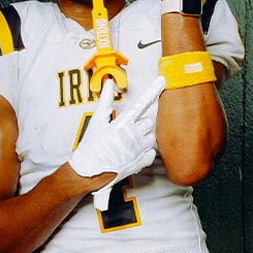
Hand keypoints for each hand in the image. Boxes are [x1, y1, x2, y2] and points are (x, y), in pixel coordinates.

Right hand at [70, 76, 165, 204]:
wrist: (90, 171)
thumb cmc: (91, 145)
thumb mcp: (96, 121)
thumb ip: (105, 100)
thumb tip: (108, 83)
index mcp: (123, 123)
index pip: (142, 102)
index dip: (153, 90)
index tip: (162, 81)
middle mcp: (135, 134)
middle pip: (149, 121)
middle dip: (141, 123)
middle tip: (125, 131)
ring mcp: (140, 148)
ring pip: (152, 136)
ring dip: (143, 137)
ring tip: (127, 143)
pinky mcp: (143, 161)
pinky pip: (152, 151)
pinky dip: (145, 151)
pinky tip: (132, 153)